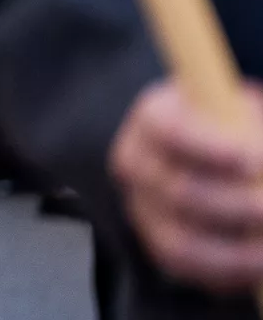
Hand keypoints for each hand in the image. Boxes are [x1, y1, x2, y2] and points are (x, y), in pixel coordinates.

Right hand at [111, 80, 262, 292]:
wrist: (212, 157)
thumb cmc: (232, 128)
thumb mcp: (240, 113)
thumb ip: (250, 128)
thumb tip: (260, 149)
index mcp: (154, 119)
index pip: (169, 132)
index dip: (209, 149)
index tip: (251, 159)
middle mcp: (137, 165)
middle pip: (176, 191)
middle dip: (234, 205)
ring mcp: (142, 209)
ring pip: (178, 239)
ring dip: (233, 251)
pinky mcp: (157, 245)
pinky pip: (186, 269)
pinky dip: (226, 273)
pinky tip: (257, 265)